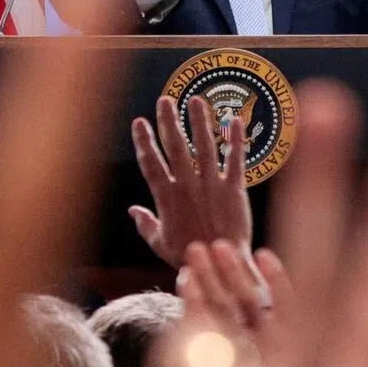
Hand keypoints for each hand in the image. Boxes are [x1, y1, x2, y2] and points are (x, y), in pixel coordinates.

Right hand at [130, 95, 251, 268]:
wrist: (224, 266)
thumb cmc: (190, 256)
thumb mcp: (161, 244)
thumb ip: (146, 224)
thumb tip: (132, 210)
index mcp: (167, 197)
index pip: (151, 163)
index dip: (144, 141)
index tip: (139, 122)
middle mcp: (188, 186)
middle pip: (176, 146)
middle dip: (169, 120)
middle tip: (165, 100)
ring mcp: (212, 185)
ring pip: (205, 146)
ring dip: (200, 121)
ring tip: (195, 100)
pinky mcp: (234, 189)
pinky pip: (235, 160)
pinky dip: (235, 140)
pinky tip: (234, 120)